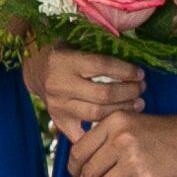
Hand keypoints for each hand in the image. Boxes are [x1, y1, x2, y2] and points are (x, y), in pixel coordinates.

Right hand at [24, 45, 143, 135]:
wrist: (36, 69)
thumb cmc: (64, 52)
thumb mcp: (78, 42)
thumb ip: (101, 47)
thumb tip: (133, 54)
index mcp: (65, 61)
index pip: (102, 66)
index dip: (126, 70)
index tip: (140, 73)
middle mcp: (59, 85)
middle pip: (103, 94)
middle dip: (128, 92)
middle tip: (141, 89)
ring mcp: (58, 106)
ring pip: (97, 114)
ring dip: (122, 110)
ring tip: (137, 104)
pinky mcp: (59, 120)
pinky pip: (83, 134)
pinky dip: (100, 132)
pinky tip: (116, 125)